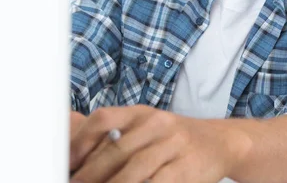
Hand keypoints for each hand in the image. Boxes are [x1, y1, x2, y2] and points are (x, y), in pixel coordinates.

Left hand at [69, 105, 250, 182]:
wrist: (222, 142)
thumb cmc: (177, 139)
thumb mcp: (150, 127)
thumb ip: (119, 136)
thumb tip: (77, 155)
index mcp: (142, 113)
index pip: (104, 118)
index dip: (80, 140)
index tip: (65, 162)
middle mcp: (157, 124)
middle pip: (115, 149)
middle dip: (90, 174)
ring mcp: (174, 145)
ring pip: (133, 170)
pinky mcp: (186, 167)